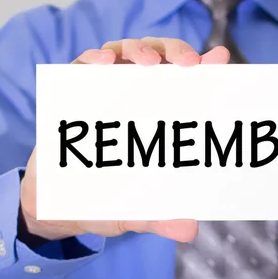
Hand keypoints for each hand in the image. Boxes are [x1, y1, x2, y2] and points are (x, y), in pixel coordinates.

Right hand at [20, 38, 230, 242]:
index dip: (205, 69)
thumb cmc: (104, 200)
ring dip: (138, 49)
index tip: (219, 59)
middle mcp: (134, 96)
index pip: (186, 85)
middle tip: (186, 64)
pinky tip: (103, 62)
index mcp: (158, 116)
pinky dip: (93, 58)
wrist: (58, 203)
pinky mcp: (72, 91)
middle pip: (159, 58)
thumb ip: (159, 217)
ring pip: (125, 52)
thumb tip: (190, 229)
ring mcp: (104, 90)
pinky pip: (82, 65)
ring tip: (147, 62)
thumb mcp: (134, 211)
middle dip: (175, 52)